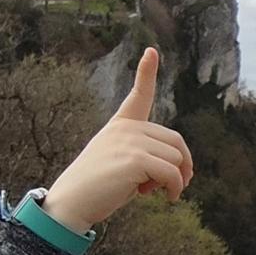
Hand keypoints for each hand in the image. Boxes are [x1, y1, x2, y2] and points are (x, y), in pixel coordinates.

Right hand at [43, 47, 195, 232]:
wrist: (72, 203)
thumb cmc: (98, 188)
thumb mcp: (122, 164)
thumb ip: (147, 155)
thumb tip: (182, 168)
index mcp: (121, 125)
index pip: (138, 95)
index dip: (146, 73)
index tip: (151, 51)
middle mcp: (126, 128)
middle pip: (175, 140)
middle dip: (183, 165)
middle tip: (174, 185)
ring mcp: (130, 141)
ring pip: (176, 158)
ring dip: (175, 180)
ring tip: (153, 192)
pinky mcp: (136, 159)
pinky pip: (173, 173)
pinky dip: (176, 188)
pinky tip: (167, 198)